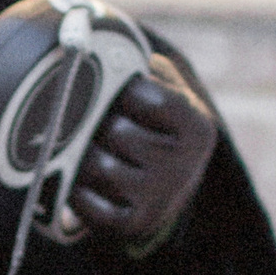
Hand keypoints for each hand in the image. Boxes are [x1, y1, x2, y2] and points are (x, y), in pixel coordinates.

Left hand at [68, 57, 215, 247]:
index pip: (144, 97)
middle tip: (93, 121)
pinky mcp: (135, 224)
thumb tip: (100, 49)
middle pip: (116, 132)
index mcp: (198, 129)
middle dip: (97, 123)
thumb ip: (141, 66)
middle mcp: (185, 167)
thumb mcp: (163, 87)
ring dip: (81, 155)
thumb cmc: (156, 123)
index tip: (116, 91)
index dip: (120, 90)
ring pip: (97, 166)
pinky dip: (77, 190)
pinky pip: (89, 205)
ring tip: (84, 147)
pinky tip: (80, 180)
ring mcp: (161, 200)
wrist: (167, 184)